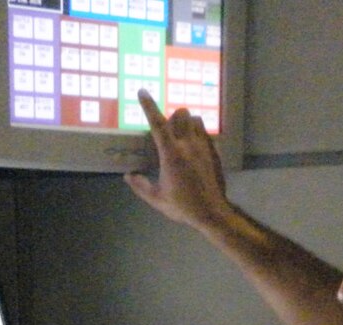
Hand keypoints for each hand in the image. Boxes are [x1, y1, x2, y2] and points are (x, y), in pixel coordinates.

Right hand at [124, 89, 231, 228]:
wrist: (212, 213)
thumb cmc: (182, 207)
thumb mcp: (157, 199)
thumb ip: (141, 186)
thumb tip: (128, 176)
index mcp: (171, 155)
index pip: (157, 124)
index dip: (149, 106)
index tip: (142, 92)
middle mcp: (188, 146)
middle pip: (181, 113)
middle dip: (172, 115)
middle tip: (167, 129)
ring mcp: (203, 147)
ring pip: (196, 119)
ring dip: (186, 122)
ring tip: (181, 136)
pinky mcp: (214, 152)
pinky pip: (205, 132)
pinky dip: (197, 133)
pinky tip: (193, 148)